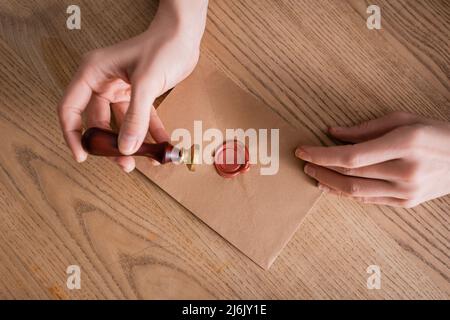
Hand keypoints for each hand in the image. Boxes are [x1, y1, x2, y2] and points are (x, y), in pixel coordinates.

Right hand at [58, 0, 207, 171]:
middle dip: (110, 145)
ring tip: (146, 159)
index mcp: (93, 73)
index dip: (73, 135)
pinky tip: (162, 146)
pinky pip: (141, 119)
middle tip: (124, 163)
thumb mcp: (147, 82)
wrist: (184, 35)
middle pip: (98, 122)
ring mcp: (121, 90)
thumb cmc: (162, 47)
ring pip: (121, 125)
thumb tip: (126, 148)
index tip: (82, 156)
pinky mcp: (139, 95)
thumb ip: (136, 117)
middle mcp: (103, 83)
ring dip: (133, 143)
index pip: (70, 109)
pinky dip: (150, 133)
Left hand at [295, 111, 449, 207]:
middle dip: (321, 167)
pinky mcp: (406, 203)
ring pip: (355, 192)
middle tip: (304, 161)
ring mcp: (407, 191)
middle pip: (350, 174)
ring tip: (313, 174)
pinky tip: (332, 186)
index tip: (302, 150)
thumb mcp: (404, 119)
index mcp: (405, 143)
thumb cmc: (434, 133)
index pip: (351, 155)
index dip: (322, 154)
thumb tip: (332, 132)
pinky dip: (346, 193)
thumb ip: (365, 128)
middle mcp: (406, 170)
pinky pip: (368, 200)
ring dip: (329, 183)